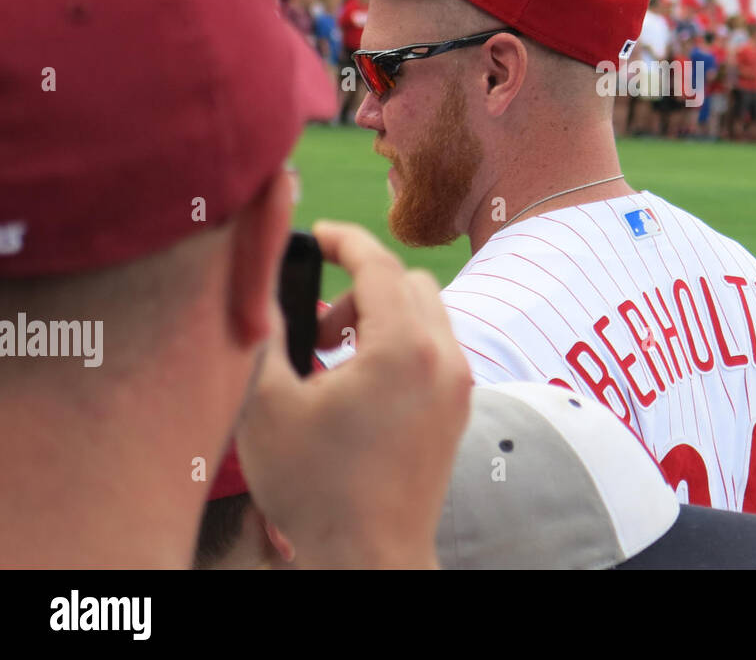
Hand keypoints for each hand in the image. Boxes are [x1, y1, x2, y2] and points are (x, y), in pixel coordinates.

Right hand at [234, 220, 471, 568]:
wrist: (369, 556)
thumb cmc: (318, 487)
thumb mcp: (269, 406)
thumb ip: (266, 335)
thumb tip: (264, 288)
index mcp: (404, 347)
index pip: (378, 263)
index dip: (343, 240)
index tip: (316, 234)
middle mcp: (444, 357)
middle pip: (408, 282)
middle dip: (360, 288)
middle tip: (316, 327)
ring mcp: (458, 384)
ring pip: (427, 313)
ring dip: (382, 316)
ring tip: (333, 360)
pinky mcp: (458, 409)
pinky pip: (436, 348)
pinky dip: (402, 344)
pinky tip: (359, 384)